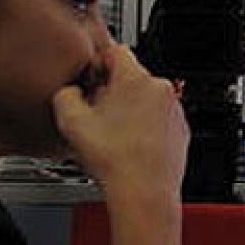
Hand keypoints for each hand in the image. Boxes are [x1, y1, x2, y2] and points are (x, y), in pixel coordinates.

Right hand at [52, 44, 188, 205]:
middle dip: (110, 90)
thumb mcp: (70, 120)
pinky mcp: (180, 133)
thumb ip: (65, 93)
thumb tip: (69, 91)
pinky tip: (128, 145)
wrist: (144, 193)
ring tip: (112, 134)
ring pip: (145, 100)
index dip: (96, 64)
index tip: (89, 79)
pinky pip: (157, 120)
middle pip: (130, 77)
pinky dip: (144, 127)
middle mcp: (162, 91)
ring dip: (128, 110)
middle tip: (95, 113)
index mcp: (138, 79)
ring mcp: (175, 113)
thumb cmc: (115, 160)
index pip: (115, 51)